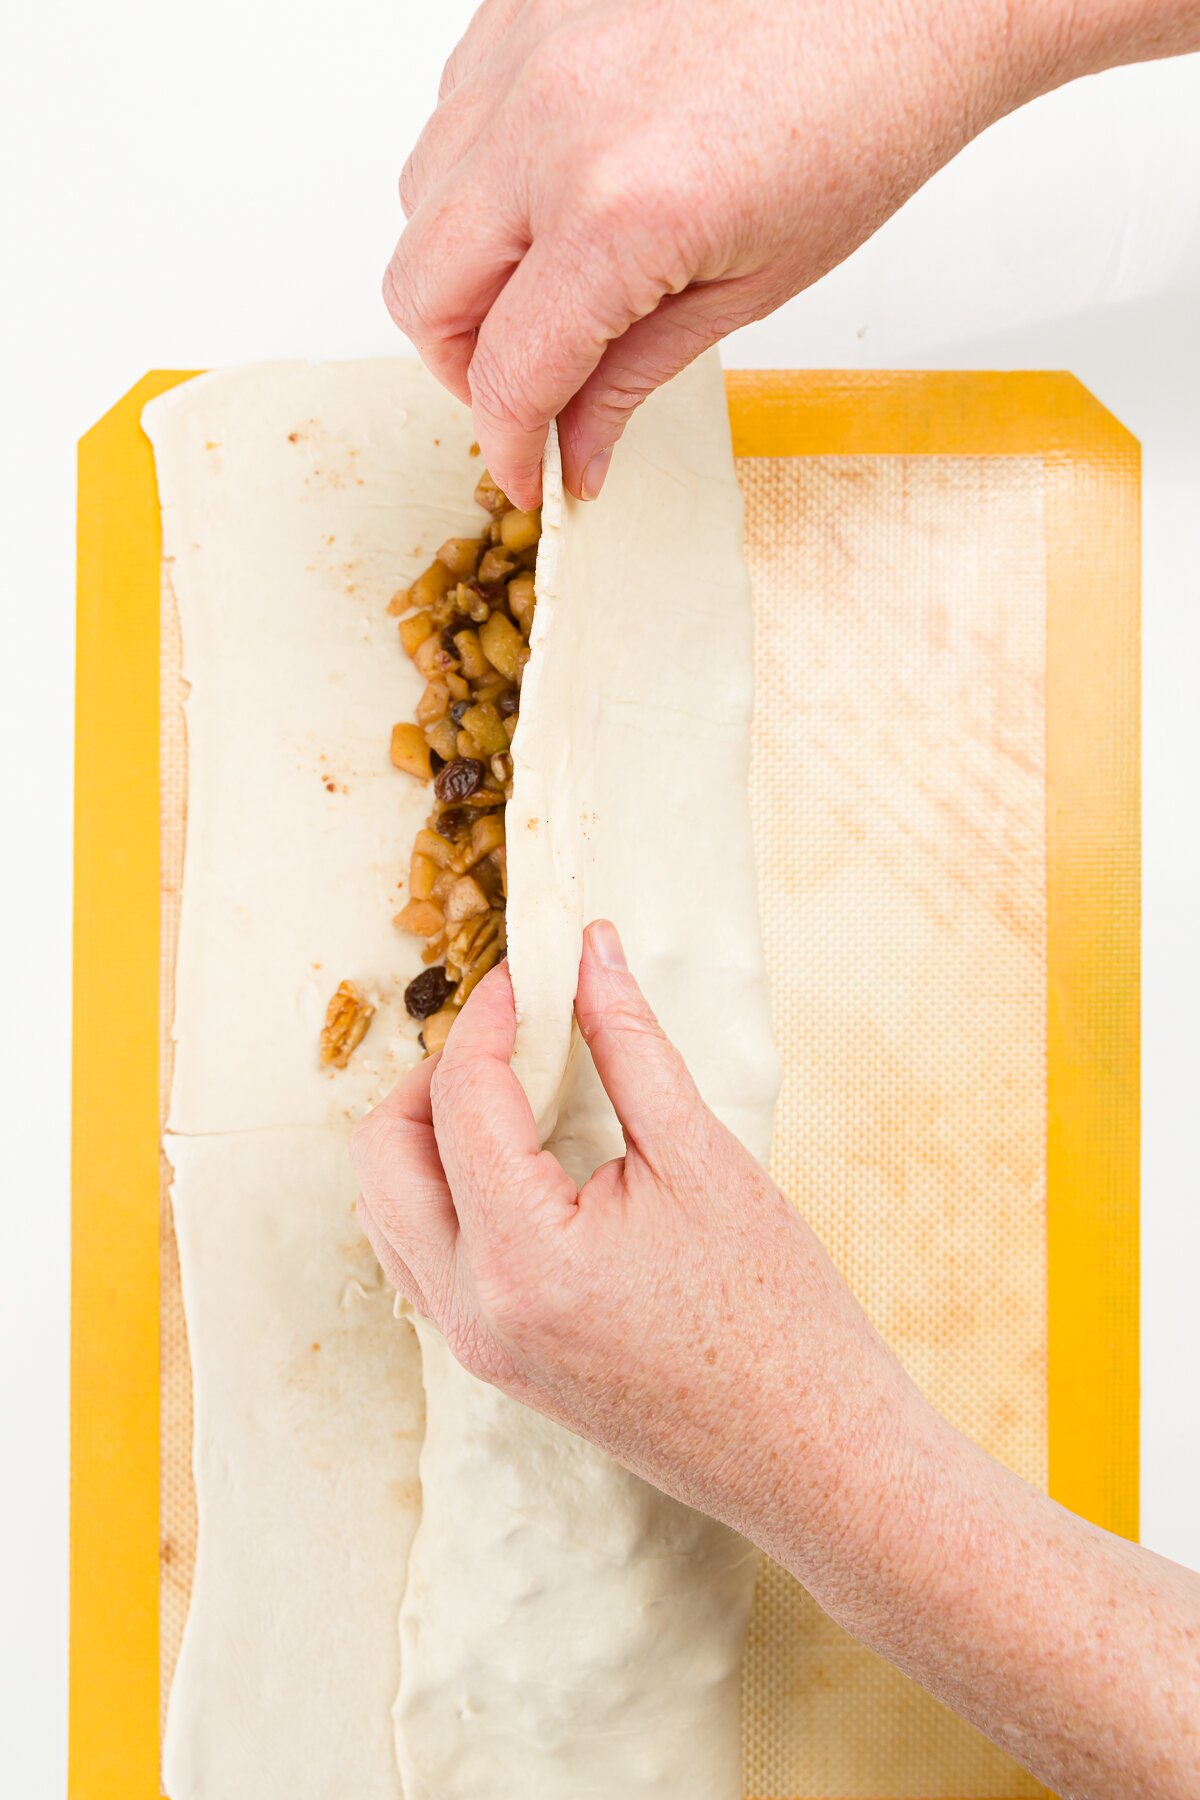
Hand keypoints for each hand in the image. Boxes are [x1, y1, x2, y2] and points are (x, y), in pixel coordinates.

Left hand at [355, 921, 1199, 1798]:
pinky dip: (446, 1193)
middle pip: (385, 1153)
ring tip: (516, 1089)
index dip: (493, 1017)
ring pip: (389, 1210)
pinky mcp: (495, 1365)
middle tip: (513, 1031)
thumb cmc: (779, 1316)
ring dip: (429, 1133)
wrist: (814, 1460)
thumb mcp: (704, 1160)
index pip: (462, 1098)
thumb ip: (630, 1046)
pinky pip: (424, 1260)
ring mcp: (476, 1347)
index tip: (533, 972)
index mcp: (521, 1255)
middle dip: (436, 1073)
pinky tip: (522, 1162)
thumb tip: (590, 950)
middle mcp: (473, 1308)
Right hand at [383, 0, 1066, 506]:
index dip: (508, 444)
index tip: (528, 473)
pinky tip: (553, 194)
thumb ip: (635, 375)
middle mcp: (549, 125)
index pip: (506, 370)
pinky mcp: (524, 3)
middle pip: (421, 290)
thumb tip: (575, 449)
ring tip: (548, 289)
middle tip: (527, 392)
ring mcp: (528, 52)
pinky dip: (481, 174)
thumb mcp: (751, 288)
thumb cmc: (864, 116)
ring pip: (422, 200)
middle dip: (464, 367)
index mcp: (617, 214)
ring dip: (466, 268)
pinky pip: (452, 113)